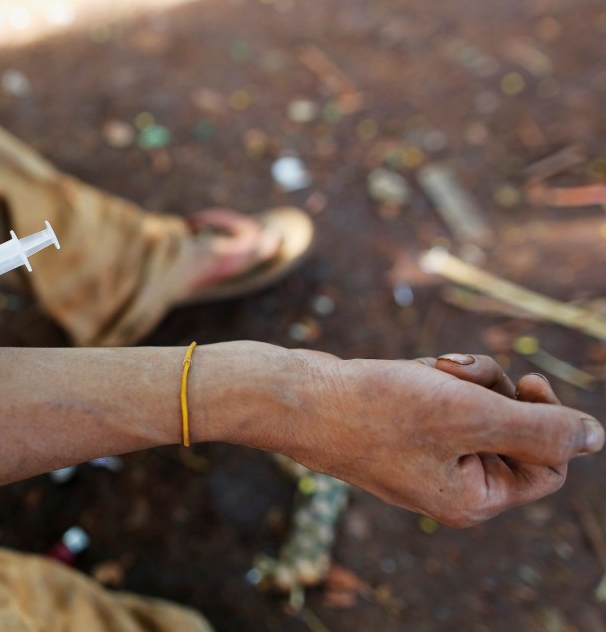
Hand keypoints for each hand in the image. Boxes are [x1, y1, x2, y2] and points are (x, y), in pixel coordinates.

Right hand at [269, 352, 602, 527]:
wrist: (296, 397)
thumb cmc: (375, 410)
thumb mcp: (470, 415)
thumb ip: (541, 428)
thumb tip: (596, 438)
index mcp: (471, 498)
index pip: (547, 465)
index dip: (546, 419)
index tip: (527, 384)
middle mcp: (450, 485)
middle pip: (512, 430)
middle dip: (494, 391)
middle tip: (461, 375)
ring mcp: (422, 458)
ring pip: (477, 408)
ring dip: (463, 380)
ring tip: (431, 372)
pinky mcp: (399, 431)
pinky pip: (442, 401)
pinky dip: (435, 380)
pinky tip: (410, 374)